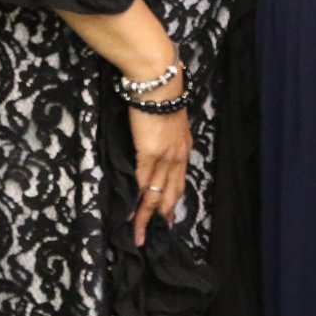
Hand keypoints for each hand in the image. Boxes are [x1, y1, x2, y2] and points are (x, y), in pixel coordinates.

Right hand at [128, 91, 190, 247]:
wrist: (157, 79)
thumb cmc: (160, 91)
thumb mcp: (167, 117)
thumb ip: (163, 132)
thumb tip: (155, 138)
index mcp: (183, 147)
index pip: (179, 181)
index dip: (172, 200)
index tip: (168, 215)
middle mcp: (178, 156)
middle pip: (170, 194)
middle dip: (164, 217)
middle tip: (158, 236)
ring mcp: (164, 157)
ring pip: (156, 195)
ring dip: (147, 218)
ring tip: (139, 236)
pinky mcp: (149, 154)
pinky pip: (142, 184)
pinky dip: (137, 203)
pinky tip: (132, 216)